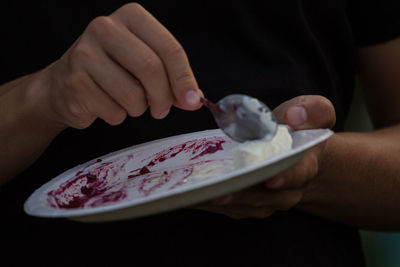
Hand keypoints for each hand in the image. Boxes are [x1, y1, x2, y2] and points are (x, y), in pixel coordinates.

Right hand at [33, 3, 201, 129]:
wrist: (64, 84)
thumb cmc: (113, 71)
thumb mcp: (145, 64)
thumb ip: (172, 78)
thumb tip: (194, 99)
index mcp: (131, 17)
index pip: (169, 48)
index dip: (184, 79)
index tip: (192, 100)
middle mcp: (105, 28)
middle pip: (151, 69)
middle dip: (163, 98)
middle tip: (162, 110)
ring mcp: (85, 54)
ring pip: (133, 95)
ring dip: (138, 109)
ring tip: (128, 102)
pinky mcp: (75, 82)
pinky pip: (114, 112)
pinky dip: (118, 116)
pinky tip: (106, 104)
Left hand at [195, 95, 335, 218]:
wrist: (297, 156)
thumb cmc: (300, 132)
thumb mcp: (313, 112)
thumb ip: (311, 110)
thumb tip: (295, 116)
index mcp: (303, 165)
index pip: (298, 174)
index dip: (285, 178)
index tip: (271, 180)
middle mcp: (285, 190)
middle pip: (263, 196)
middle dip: (240, 194)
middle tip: (217, 192)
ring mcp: (264, 201)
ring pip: (242, 206)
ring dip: (219, 202)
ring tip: (196, 194)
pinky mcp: (246, 204)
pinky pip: (228, 207)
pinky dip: (209, 202)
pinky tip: (190, 196)